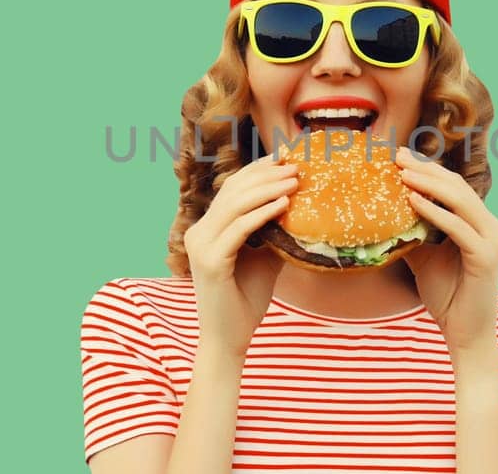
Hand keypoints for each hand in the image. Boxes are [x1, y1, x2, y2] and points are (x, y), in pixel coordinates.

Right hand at [182, 153, 298, 358]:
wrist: (228, 339)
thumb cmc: (245, 300)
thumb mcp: (264, 258)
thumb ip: (272, 233)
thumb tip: (299, 209)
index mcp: (207, 229)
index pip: (232, 189)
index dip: (258, 170)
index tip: (286, 159)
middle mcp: (198, 232)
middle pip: (233, 190)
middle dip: (266, 175)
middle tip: (296, 166)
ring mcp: (200, 246)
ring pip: (235, 205)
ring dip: (268, 189)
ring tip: (295, 181)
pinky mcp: (209, 261)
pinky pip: (239, 228)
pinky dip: (262, 213)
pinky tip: (284, 205)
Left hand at [395, 147, 497, 353]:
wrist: (465, 333)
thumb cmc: (446, 295)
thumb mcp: (423, 258)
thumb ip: (412, 234)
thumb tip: (381, 216)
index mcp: (476, 222)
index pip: (452, 185)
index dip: (427, 169)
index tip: (398, 157)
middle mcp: (488, 225)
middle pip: (457, 186)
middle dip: (426, 170)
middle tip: (397, 157)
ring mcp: (491, 239)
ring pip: (460, 200)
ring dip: (429, 184)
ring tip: (402, 174)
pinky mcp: (486, 257)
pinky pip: (458, 228)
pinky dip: (435, 213)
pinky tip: (412, 202)